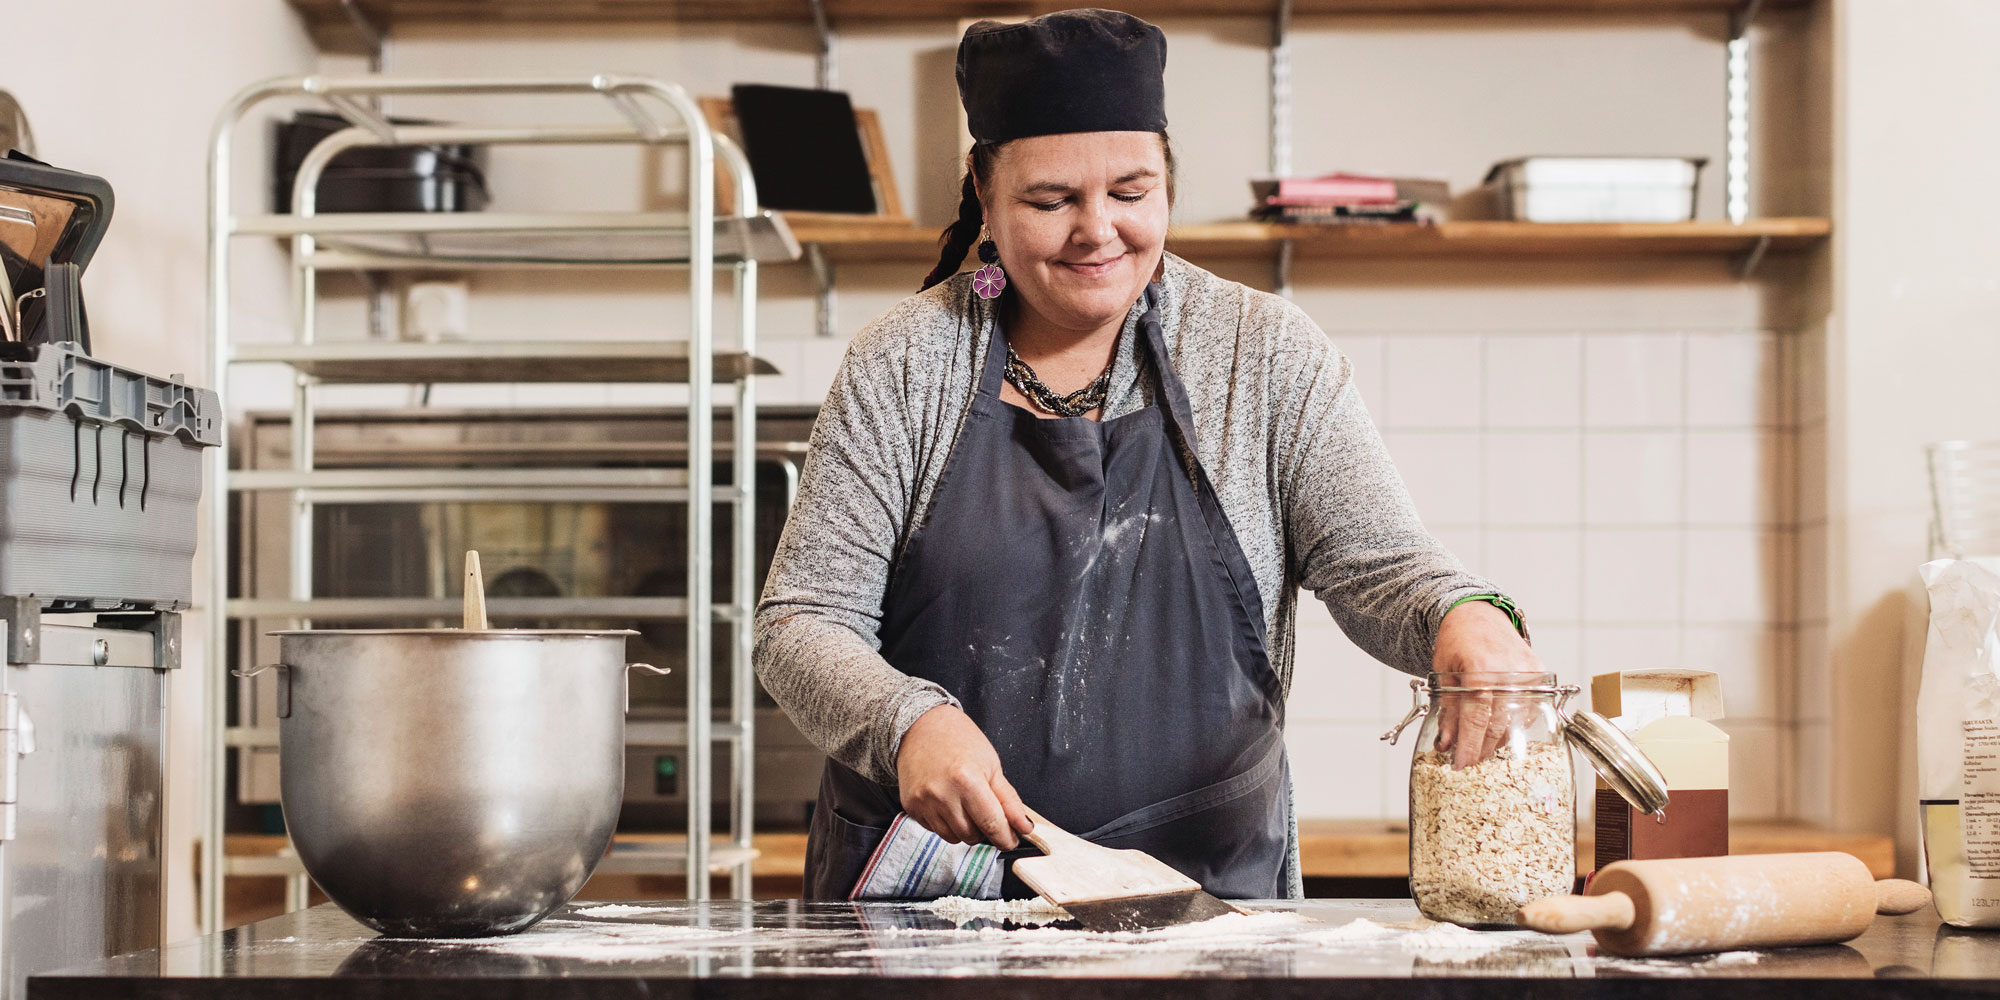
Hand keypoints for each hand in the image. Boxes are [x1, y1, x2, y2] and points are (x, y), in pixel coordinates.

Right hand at [895, 705, 1033, 848]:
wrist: (922, 726)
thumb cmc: (960, 740)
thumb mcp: (992, 765)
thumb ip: (1009, 800)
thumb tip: (1025, 827)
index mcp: (968, 781)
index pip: (992, 825)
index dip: (1006, 838)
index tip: (1012, 839)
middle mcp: (942, 795)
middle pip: (973, 836)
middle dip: (985, 830)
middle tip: (987, 812)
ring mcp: (924, 803)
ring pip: (954, 838)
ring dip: (966, 829)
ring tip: (966, 804)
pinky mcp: (911, 807)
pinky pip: (935, 830)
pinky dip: (947, 823)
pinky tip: (947, 801)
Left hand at [1430, 600, 1543, 769]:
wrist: (1477, 615)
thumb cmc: (1457, 642)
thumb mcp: (1442, 674)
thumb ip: (1448, 709)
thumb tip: (1447, 744)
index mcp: (1479, 668)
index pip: (1476, 717)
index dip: (1468, 746)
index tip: (1461, 765)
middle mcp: (1508, 671)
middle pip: (1498, 724)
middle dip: (1482, 749)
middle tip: (1469, 763)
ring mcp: (1528, 673)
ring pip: (1516, 721)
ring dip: (1497, 740)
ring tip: (1481, 749)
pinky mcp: (1540, 674)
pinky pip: (1529, 710)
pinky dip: (1513, 724)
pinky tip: (1498, 729)